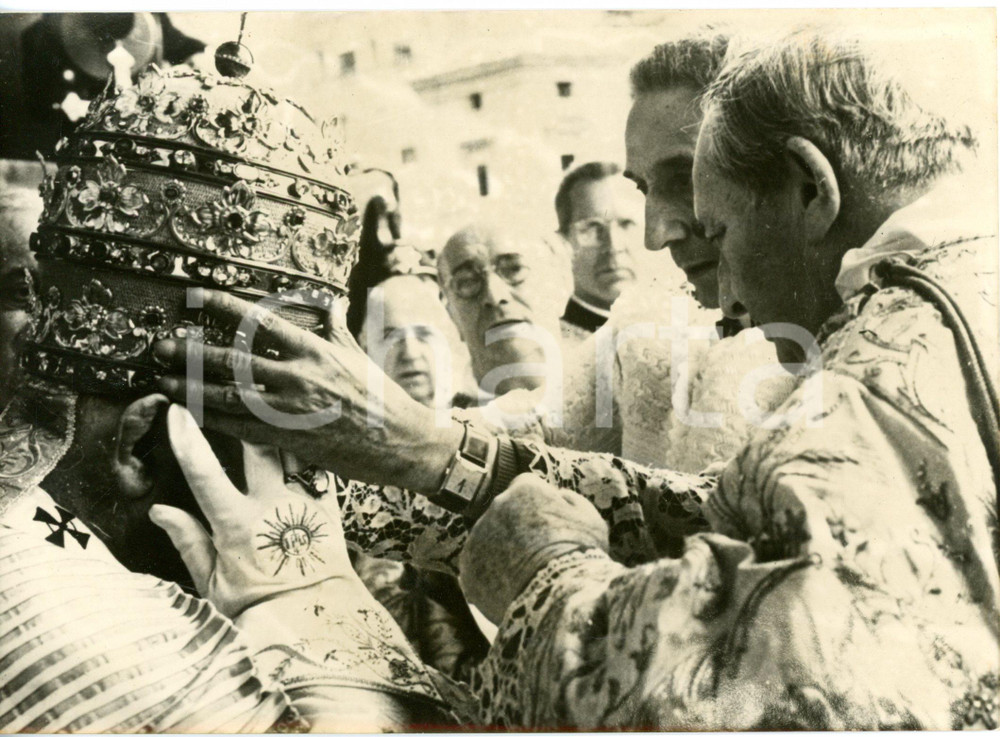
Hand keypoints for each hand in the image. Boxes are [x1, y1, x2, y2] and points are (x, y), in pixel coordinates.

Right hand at [149, 404, 353, 617]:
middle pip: (258, 444)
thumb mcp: (212, 583)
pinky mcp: (329, 504)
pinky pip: (319, 464)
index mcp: (236, 525)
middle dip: (244, 413)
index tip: (177, 407)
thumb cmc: (258, 606)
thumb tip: (158, 511)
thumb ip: (188, 542)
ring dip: (280, 422)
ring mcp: (304, 502)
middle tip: (232, 388)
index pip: (204, 473)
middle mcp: (272, 506)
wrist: (318, 619)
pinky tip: (306, 424)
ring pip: (293, 447)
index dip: (188, 438)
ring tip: (271, 397)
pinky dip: (310, 444)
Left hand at [151, 288, 461, 491]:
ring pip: (228, 396)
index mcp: (314, 350)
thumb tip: (330, 302)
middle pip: (232, 360)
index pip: (258, 321)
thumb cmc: (381, 396)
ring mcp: (290, 410)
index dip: (221, 307)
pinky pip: (239, 427)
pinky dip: (212, 418)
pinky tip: (190, 413)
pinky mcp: (287, 440)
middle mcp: (297, 377)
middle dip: (191, 352)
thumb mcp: (357, 355)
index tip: (194, 296)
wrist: (400, 442)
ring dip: (191, 387)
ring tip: (164, 379)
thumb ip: (336, 329)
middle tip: (161, 345)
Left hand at [459, 473, 609, 623]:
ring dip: (503, 549)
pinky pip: (478, 565)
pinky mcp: (467, 566)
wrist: (557, 597)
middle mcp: (496, 506)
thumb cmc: (580, 555)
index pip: (526, 486)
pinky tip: (511, 587)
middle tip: (538, 551)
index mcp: (525, 489)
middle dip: (518, 526)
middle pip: (505, 512)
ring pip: (490, 538)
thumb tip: (559, 496)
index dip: (539, 504)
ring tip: (526, 574)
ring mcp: (478, 536)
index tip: (549, 523)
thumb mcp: (590, 520)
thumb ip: (572, 500)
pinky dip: (490, 573)